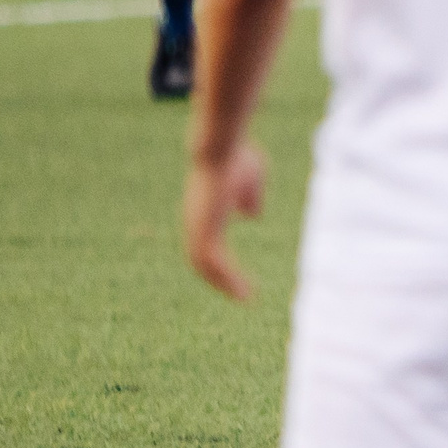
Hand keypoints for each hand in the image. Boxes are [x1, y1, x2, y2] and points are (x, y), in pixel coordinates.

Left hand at [183, 142, 266, 300]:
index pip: (207, 245)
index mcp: (205, 212)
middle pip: (202, 261)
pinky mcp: (204, 230)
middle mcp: (196, 223)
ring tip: (245, 297)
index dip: (220, 261)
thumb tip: (251, 215)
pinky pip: (214, 263)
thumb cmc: (236, 158)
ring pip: (206, 266)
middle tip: (240, 294)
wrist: (219, 149)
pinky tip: (245, 289)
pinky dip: (229, 279)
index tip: (236, 274)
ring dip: (225, 283)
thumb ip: (250, 196)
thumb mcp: (251, 179)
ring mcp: (197, 228)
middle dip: (220, 279)